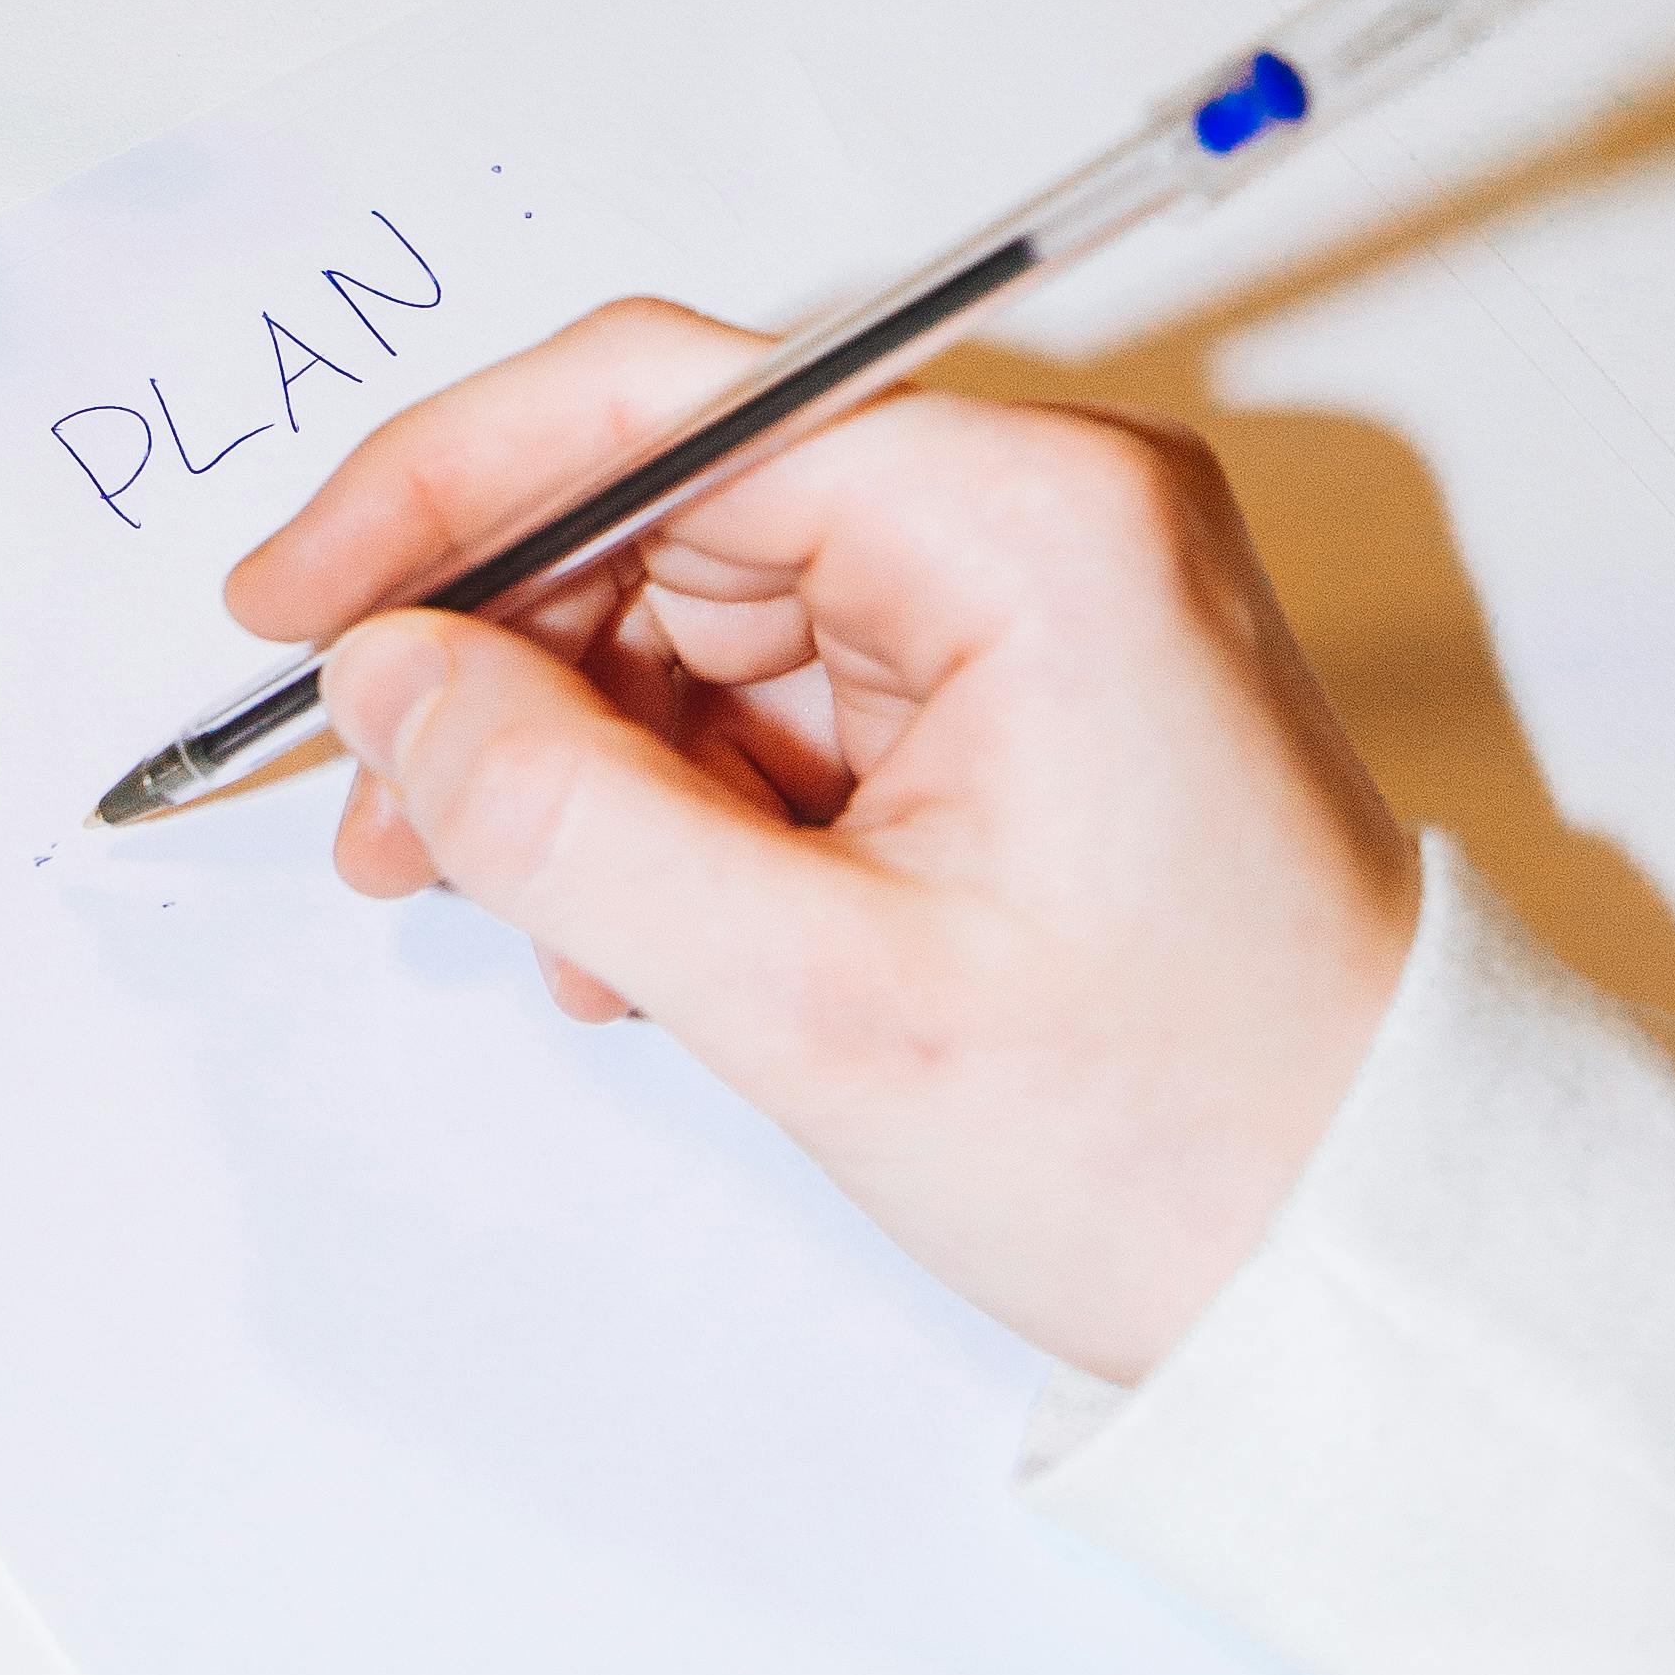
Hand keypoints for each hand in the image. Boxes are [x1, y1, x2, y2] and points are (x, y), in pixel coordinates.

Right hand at [225, 310, 1419, 1385]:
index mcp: (1025, 520)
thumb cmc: (1187, 1143)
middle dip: (495, 653)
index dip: (441, 491)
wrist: (1386, 1270)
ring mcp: (1030, 604)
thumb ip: (560, 816)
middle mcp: (1035, 515)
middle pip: (666, 501)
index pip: (660, 404)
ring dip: (570, 751)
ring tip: (485, 900)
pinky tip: (613, 931)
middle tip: (372, 806)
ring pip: (699, 608)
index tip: (289, 605)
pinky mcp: (1016, 696)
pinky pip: (774, 694)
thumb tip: (381, 680)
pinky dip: (665, 799)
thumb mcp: (817, 1000)